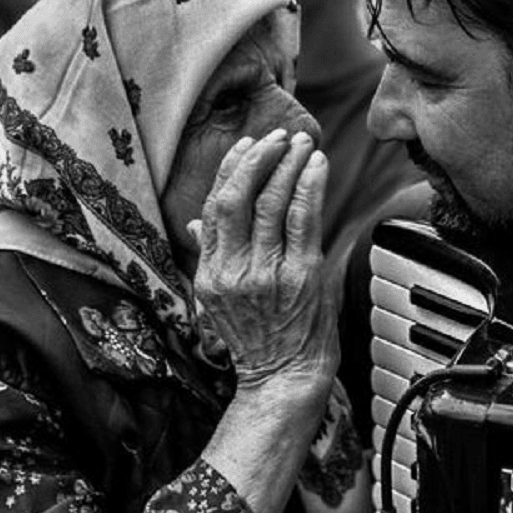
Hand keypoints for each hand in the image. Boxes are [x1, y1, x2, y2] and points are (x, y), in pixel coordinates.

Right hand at [190, 129, 338, 389]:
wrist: (285, 377)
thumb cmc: (257, 337)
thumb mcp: (218, 300)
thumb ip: (209, 256)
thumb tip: (195, 222)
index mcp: (209, 273)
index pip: (213, 208)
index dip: (230, 170)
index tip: (247, 146)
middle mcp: (233, 271)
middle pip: (237, 198)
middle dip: (259, 158)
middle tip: (278, 136)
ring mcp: (267, 273)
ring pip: (272, 202)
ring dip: (289, 165)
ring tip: (302, 142)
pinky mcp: (301, 276)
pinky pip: (303, 218)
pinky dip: (311, 185)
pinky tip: (317, 165)